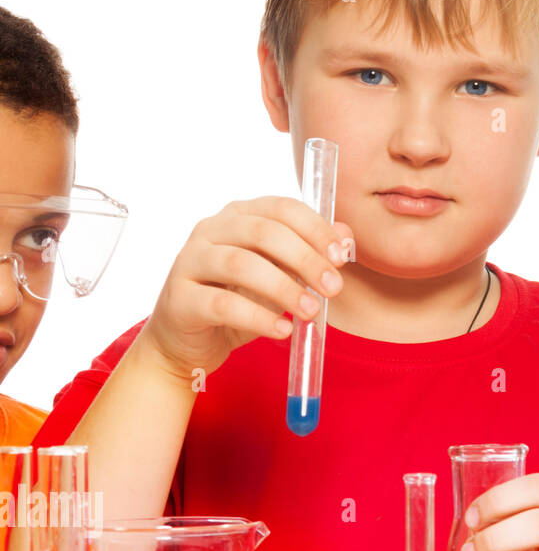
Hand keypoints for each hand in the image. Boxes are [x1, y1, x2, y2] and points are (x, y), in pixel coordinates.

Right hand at [140, 196, 352, 380]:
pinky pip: (222, 304)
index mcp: (239, 216)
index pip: (282, 208)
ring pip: (241, 265)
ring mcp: (189, 261)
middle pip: (264, 233)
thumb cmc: (240, 301)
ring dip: (284, 288)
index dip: (316, 229)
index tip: (341, 257)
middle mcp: (210, 230)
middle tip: (334, 288)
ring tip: (312, 311)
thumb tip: (346, 238)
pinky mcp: (179, 298)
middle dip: (306, 259)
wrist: (190, 342)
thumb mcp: (281, 275)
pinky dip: (258, 318)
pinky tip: (283, 330)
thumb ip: (310, 254)